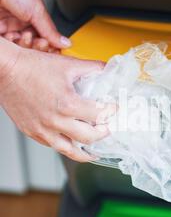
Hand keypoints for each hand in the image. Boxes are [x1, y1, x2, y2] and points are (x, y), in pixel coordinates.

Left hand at [0, 8, 59, 52]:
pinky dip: (9, 44)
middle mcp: (17, 19)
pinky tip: (11, 37)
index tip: (50, 49)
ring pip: (16, 44)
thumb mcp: (37, 9)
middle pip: (29, 43)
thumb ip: (50, 30)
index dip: (46, 44)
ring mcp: (4, 23)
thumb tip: (64, 42)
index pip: (41, 36)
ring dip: (20, 44)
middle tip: (35, 41)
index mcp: (31, 14)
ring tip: (21, 36)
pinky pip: (4, 43)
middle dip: (33, 44)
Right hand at [0, 43, 111, 161]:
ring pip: (70, 151)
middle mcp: (56, 121)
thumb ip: (92, 67)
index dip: (111, 112)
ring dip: (86, 152)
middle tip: (107, 129)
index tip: (114, 110)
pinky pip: (53, 146)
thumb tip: (107, 68)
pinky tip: (71, 143)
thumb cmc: (32, 67)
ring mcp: (43, 130)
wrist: (5, 70)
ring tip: (94, 151)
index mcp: (68, 104)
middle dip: (103, 134)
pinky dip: (65, 146)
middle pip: (89, 138)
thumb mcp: (67, 65)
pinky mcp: (32, 132)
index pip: (99, 115)